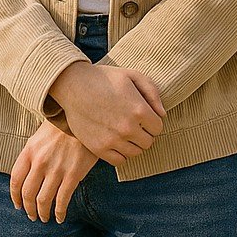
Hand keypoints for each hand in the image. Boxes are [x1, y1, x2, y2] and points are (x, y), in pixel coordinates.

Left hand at [10, 121, 96, 222]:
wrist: (85, 118)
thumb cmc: (63, 125)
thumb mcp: (41, 135)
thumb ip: (32, 154)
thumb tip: (28, 174)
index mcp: (29, 151)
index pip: (15, 180)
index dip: (15, 196)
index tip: (18, 205)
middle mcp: (40, 162)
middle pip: (28, 193)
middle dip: (29, 209)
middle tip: (32, 215)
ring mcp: (56, 169)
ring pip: (43, 200)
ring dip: (43, 213)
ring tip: (45, 218)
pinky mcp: (72, 175)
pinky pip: (62, 200)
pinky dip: (60, 212)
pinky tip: (60, 217)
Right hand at [47, 62, 164, 164]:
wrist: (74, 85)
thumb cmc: (105, 78)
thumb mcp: (132, 76)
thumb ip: (152, 93)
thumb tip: (162, 114)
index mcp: (139, 110)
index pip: (158, 128)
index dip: (152, 121)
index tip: (144, 116)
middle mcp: (128, 128)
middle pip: (148, 142)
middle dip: (144, 133)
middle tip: (134, 123)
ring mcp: (113, 140)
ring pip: (135, 152)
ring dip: (133, 143)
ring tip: (124, 131)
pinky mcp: (99, 148)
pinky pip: (119, 160)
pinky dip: (120, 153)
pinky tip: (116, 141)